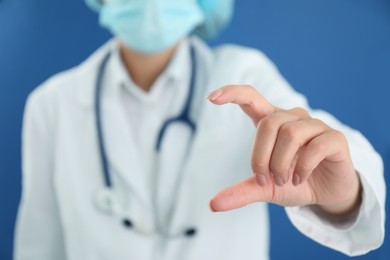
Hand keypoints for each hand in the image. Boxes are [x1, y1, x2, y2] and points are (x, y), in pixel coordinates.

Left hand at [207, 85, 361, 216]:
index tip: (211, 97)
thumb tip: (213, 205)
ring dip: (281, 163)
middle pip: (268, 124)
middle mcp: (292, 118)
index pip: (251, 98)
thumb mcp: (265, 188)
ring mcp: (315, 126)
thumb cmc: (292, 181)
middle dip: (261, 157)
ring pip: (290, 133)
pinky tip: (300, 179)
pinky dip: (303, 167)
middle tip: (266, 179)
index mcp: (272, 122)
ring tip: (285, 180)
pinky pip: (315, 145)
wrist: (326, 193)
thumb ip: (242, 192)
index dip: (233, 93)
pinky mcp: (334, 138)